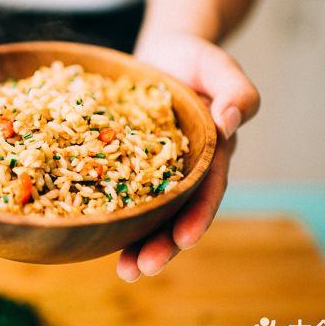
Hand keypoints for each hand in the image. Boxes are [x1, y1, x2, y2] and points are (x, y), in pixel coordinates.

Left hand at [117, 33, 259, 281]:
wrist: (163, 55)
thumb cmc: (195, 59)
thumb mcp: (218, 66)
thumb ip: (235, 90)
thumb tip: (230, 120)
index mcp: (211, 154)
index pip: (207, 191)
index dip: (198, 216)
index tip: (184, 240)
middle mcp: (183, 170)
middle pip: (176, 213)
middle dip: (162, 244)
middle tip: (140, 269)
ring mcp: (153, 170)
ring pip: (148, 212)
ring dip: (136, 241)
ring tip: (123, 271)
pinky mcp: (125, 162)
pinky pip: (117, 189)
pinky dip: (108, 211)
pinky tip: (89, 230)